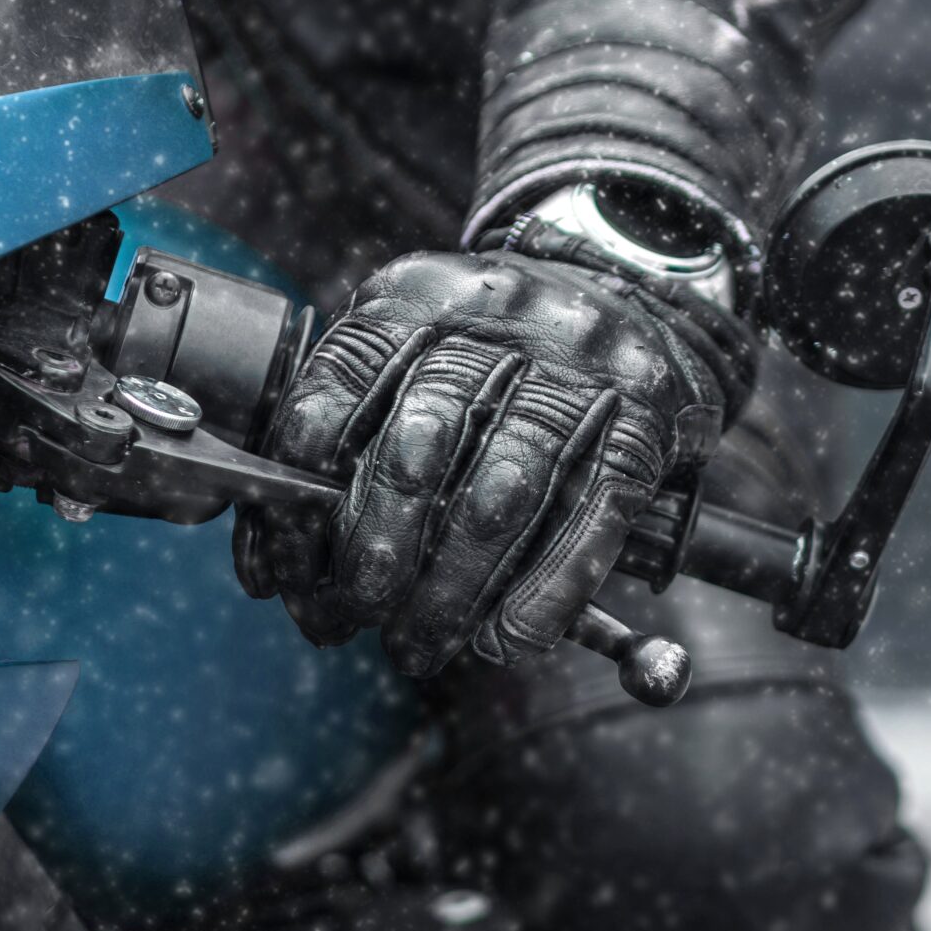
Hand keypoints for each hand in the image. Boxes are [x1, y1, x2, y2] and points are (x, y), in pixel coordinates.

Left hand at [235, 250, 749, 675]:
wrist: (641, 286)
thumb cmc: (509, 342)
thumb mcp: (423, 337)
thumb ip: (360, 411)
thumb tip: (286, 536)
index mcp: (421, 294)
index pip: (336, 392)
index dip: (301, 496)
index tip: (285, 575)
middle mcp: (501, 319)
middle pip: (418, 449)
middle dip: (374, 555)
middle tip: (354, 618)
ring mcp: (581, 368)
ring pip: (501, 494)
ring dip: (453, 589)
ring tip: (422, 644)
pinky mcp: (645, 416)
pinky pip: (593, 515)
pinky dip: (549, 589)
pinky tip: (511, 637)